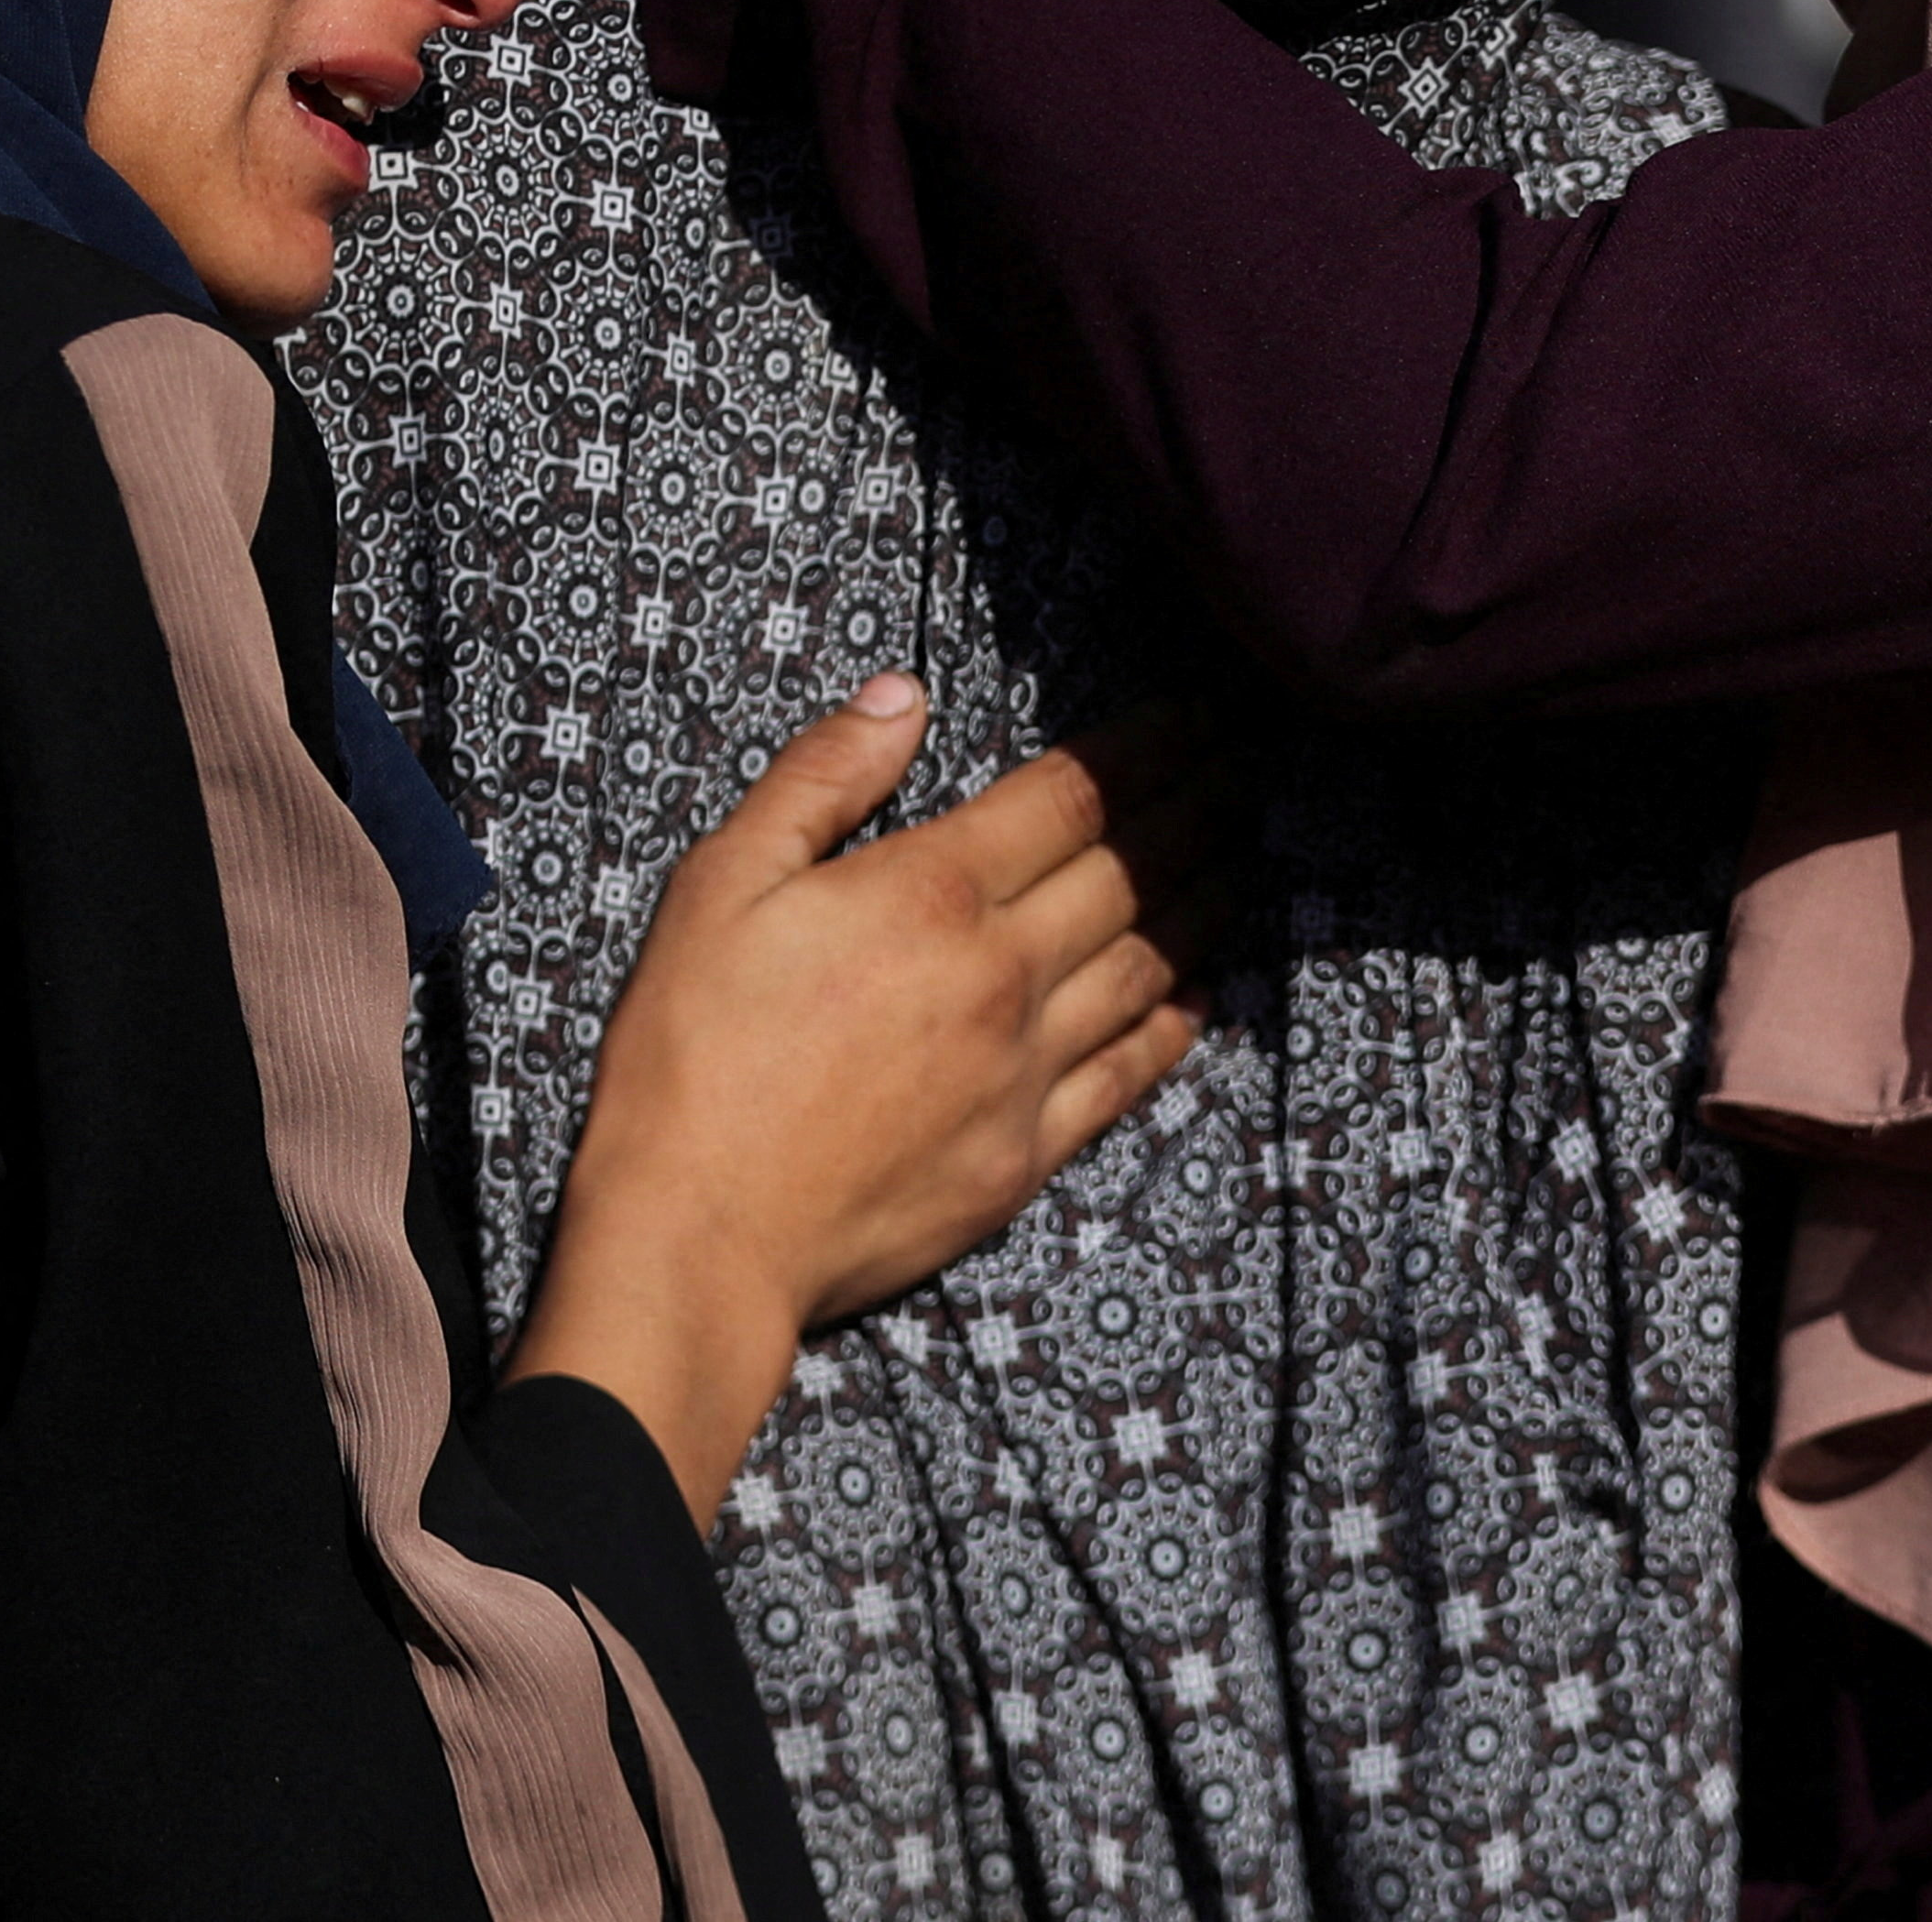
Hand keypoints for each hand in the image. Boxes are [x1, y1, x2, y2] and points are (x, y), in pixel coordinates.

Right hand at [504, 675, 1217, 1522]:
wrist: (698, 1236)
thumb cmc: (689, 1052)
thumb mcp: (721, 884)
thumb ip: (821, 779)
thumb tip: (902, 695)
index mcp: (932, 892)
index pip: (1071, 798)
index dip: (1145, 748)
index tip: (1194, 717)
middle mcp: (1002, 973)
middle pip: (1131, 871)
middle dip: (1195, 806)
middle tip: (1241, 768)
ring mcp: (1025, 1070)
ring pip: (1148, 966)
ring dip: (1204, 900)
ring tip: (1241, 855)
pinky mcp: (1025, 1156)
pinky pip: (1129, 1075)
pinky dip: (1176, 1024)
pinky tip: (1202, 992)